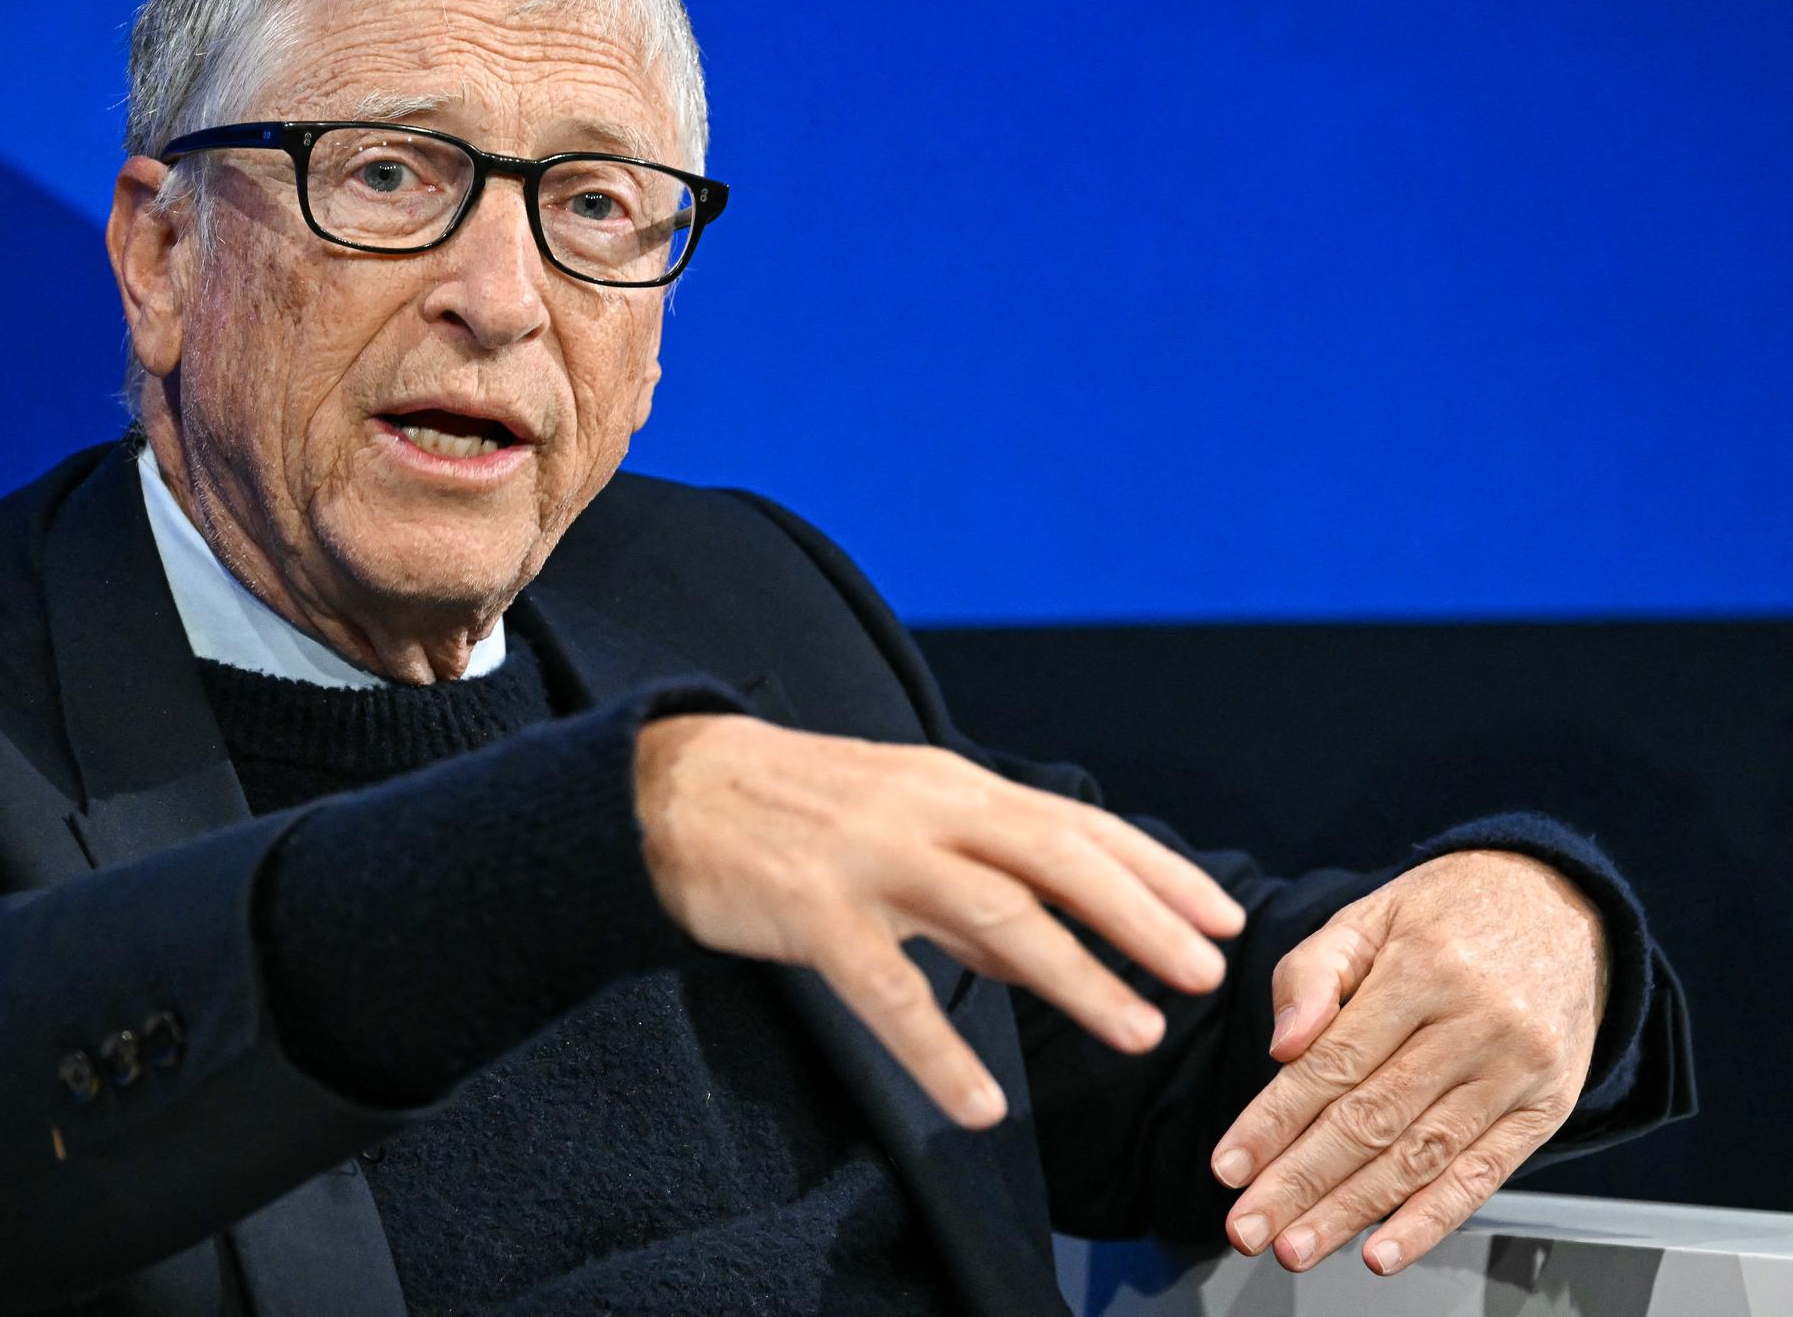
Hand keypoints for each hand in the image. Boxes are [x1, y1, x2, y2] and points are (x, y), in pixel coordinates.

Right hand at [633, 713, 1247, 1128]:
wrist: (665, 785)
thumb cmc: (792, 808)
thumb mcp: (898, 822)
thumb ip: (977, 885)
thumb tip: (1061, 950)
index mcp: (951, 785)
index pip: (1076, 825)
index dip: (1155, 871)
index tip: (1224, 917)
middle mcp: (923, 810)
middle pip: (1056, 858)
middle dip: (1141, 916)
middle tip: (1208, 974)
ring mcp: (869, 857)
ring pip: (992, 914)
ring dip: (1074, 974)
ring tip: (1137, 1032)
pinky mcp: (811, 909)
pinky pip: (886, 991)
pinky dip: (938, 1049)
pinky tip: (980, 1104)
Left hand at [1208, 850, 1607, 1275]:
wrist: (1560, 904)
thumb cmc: (1444, 914)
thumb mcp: (1369, 914)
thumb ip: (1313, 973)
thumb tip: (1282, 1046)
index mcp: (1422, 969)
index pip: (1334, 1063)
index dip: (1275, 1122)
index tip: (1229, 1167)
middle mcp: (1477, 1024)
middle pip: (1373, 1119)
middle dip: (1301, 1182)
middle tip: (1247, 1227)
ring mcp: (1518, 1071)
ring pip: (1421, 1156)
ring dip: (1353, 1212)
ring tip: (1298, 1247)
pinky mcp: (1548, 1107)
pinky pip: (1485, 1174)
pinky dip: (1431, 1220)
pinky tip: (1384, 1251)